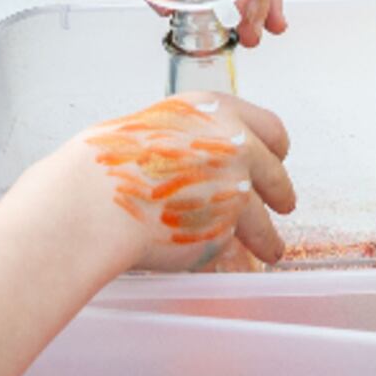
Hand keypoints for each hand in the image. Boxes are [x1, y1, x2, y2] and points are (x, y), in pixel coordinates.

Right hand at [23, 92, 296, 273]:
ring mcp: (234, 191)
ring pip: (261, 221)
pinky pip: (234, 248)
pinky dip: (232, 257)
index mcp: (217, 111)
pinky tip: (231, 264)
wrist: (93, 201)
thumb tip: (192, 153)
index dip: (274, 148)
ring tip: (271, 250)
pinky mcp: (223, 233)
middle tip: (283, 204)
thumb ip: (187, 138)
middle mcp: (235, 146)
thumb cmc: (106, 164)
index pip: (270, 128)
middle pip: (275, 174)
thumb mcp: (153, 126)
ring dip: (267, 238)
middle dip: (281, 193)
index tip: (276, 157)